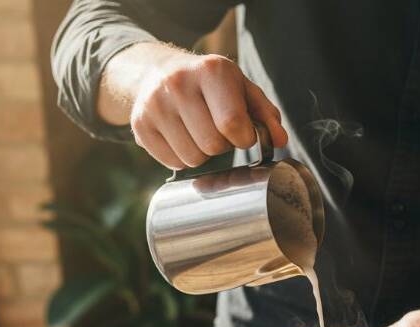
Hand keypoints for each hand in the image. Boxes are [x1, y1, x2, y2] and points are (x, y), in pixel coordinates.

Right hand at [122, 46, 287, 168]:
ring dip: (203, 155)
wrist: (158, 71)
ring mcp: (155, 105)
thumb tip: (280, 141)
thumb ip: (266, 115)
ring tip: (200, 134)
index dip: (243, 139)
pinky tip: (182, 139)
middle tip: (218, 132)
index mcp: (211, 71)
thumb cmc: (211, 85)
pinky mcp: (140, 125)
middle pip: (212, 145)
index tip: (242, 134)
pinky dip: (183, 159)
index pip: (232, 124)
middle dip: (222, 147)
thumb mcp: (242, 89)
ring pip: (192, 159)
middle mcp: (179, 84)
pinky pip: (172, 163)